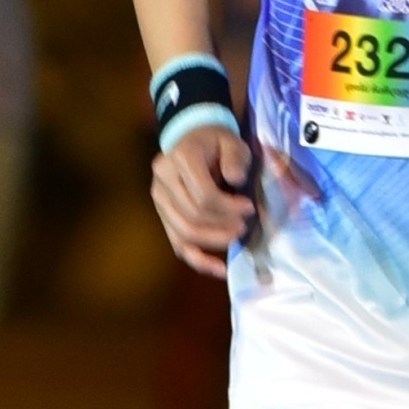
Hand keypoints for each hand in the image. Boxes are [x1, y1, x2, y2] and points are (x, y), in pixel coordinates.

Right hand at [151, 124, 256, 277]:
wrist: (192, 139)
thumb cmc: (216, 143)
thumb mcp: (232, 142)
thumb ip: (235, 158)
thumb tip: (235, 180)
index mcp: (180, 158)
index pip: (203, 194)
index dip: (229, 207)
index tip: (249, 208)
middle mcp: (163, 179)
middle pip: (193, 215)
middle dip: (222, 225)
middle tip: (244, 226)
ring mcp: (159, 199)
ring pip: (184, 233)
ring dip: (213, 241)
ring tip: (236, 237)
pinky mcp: (162, 215)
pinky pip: (177, 244)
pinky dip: (199, 260)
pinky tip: (220, 269)